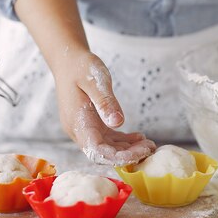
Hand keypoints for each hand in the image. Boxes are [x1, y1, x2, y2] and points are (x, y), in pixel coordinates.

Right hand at [55, 51, 155, 165]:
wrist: (68, 60)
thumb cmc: (80, 66)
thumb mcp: (95, 80)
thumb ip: (105, 101)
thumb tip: (118, 122)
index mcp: (77, 122)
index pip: (96, 150)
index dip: (116, 156)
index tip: (137, 154)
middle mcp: (79, 130)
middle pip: (103, 153)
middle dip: (126, 154)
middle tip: (149, 148)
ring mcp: (85, 128)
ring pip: (107, 148)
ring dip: (127, 150)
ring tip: (148, 145)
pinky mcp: (91, 125)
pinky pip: (108, 139)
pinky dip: (123, 141)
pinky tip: (138, 138)